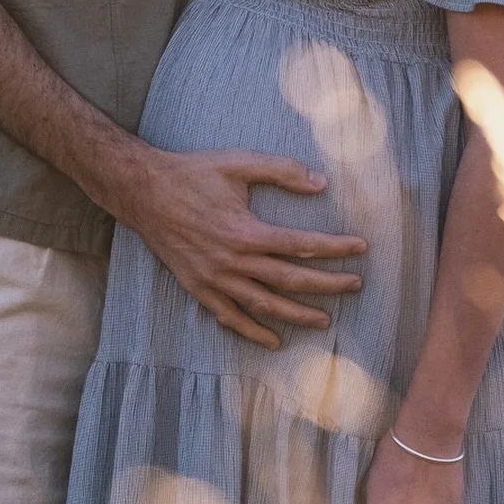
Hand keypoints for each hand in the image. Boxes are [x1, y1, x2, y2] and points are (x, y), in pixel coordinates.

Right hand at [109, 146, 365, 348]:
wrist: (143, 192)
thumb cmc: (192, 174)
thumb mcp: (238, 163)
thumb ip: (281, 171)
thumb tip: (321, 182)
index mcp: (246, 231)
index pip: (302, 246)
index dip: (335, 248)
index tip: (360, 248)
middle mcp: (233, 262)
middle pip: (290, 280)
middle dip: (328, 285)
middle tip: (355, 285)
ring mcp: (215, 279)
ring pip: (265, 305)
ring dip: (298, 315)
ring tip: (325, 320)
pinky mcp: (199, 288)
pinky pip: (230, 317)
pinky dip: (253, 331)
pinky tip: (274, 340)